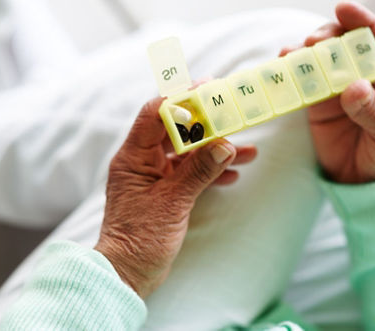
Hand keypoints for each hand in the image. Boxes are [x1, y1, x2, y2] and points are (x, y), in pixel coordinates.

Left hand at [94, 97, 257, 297]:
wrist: (128, 274)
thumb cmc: (139, 239)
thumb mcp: (174, 201)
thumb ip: (200, 171)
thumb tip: (225, 146)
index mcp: (133, 157)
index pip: (155, 114)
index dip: (181, 99)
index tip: (207, 88)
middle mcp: (141, 162)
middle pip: (175, 131)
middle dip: (206, 125)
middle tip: (232, 114)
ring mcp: (153, 178)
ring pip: (187, 154)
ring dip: (214, 151)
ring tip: (246, 150)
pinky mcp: (163, 194)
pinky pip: (189, 174)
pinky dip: (210, 171)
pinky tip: (233, 173)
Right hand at [283, 2, 374, 183]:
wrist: (371, 184)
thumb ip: (374, 111)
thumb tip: (354, 87)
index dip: (363, 21)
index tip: (344, 9)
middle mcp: (364, 75)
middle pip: (345, 43)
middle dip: (329, 35)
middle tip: (315, 42)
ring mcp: (338, 88)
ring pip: (320, 59)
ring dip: (306, 51)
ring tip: (292, 54)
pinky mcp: (318, 104)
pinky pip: (303, 82)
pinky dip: (291, 72)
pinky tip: (282, 65)